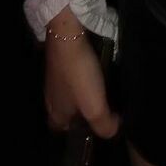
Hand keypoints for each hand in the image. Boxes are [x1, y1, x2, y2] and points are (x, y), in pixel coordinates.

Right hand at [44, 15, 118, 138]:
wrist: (67, 34)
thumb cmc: (79, 75)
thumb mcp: (95, 107)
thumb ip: (104, 125)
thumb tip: (114, 130)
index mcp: (55, 113)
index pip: (61, 130)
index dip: (76, 131)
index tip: (95, 125)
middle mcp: (51, 97)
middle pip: (66, 109)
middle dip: (83, 109)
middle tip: (105, 105)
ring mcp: (55, 76)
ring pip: (70, 90)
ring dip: (85, 90)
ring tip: (106, 87)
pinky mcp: (61, 58)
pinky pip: (73, 72)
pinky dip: (85, 73)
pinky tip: (99, 68)